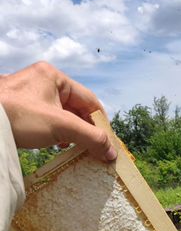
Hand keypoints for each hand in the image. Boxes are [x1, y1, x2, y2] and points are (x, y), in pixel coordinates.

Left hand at [0, 62, 116, 161]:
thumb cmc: (19, 117)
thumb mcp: (60, 127)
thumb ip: (90, 138)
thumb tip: (111, 152)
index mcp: (55, 77)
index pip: (89, 101)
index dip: (101, 123)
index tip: (107, 143)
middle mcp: (44, 81)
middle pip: (77, 108)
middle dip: (86, 130)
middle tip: (94, 150)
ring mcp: (32, 95)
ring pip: (63, 116)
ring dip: (72, 134)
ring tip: (75, 149)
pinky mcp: (23, 109)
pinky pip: (49, 120)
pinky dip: (57, 133)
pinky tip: (57, 145)